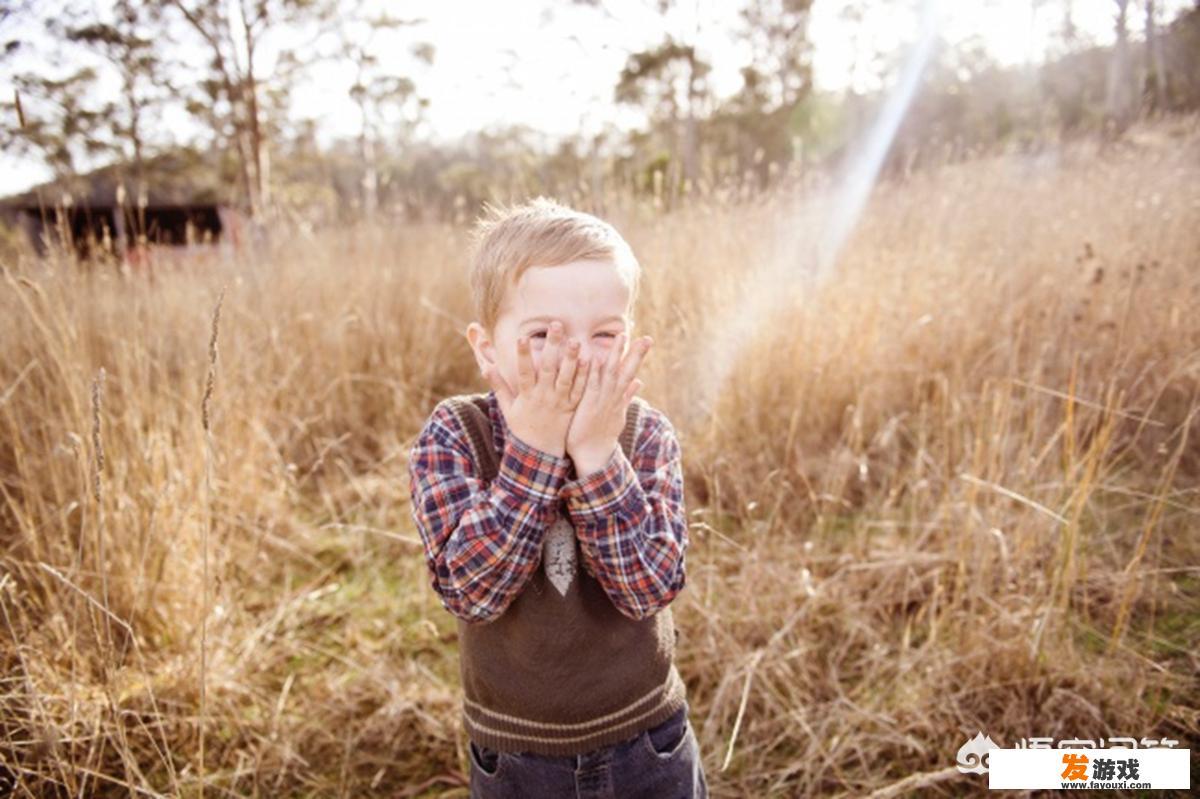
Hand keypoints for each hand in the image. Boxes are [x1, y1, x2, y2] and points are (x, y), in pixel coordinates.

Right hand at [482, 321, 587, 457]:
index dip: (522, 355)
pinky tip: (590, 359)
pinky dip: (585, 376)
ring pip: (567, 377)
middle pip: (548, 368)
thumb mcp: (507, 408)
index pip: (523, 371)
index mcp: (527, 396)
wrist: (540, 453)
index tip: (522, 337)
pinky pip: (580, 390)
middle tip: (556, 325)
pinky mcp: (572, 407)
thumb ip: (498, 386)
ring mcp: (559, 402)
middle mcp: (544, 397)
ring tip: (575, 340)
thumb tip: (485, 366)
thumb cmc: (522, 427)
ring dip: (571, 358)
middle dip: (551, 346)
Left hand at [566, 332, 652, 475]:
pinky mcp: (588, 406)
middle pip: (627, 371)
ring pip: (611, 374)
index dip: (637, 356)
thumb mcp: (618, 413)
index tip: (645, 339)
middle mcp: (613, 398)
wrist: (593, 455)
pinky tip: (596, 358)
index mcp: (619, 398)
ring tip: (621, 337)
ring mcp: (602, 401)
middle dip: (636, 353)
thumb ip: (627, 396)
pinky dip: (594, 372)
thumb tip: (639, 381)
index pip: (630, 373)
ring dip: (616, 355)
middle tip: (647, 337)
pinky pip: (591, 385)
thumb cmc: (602, 434)